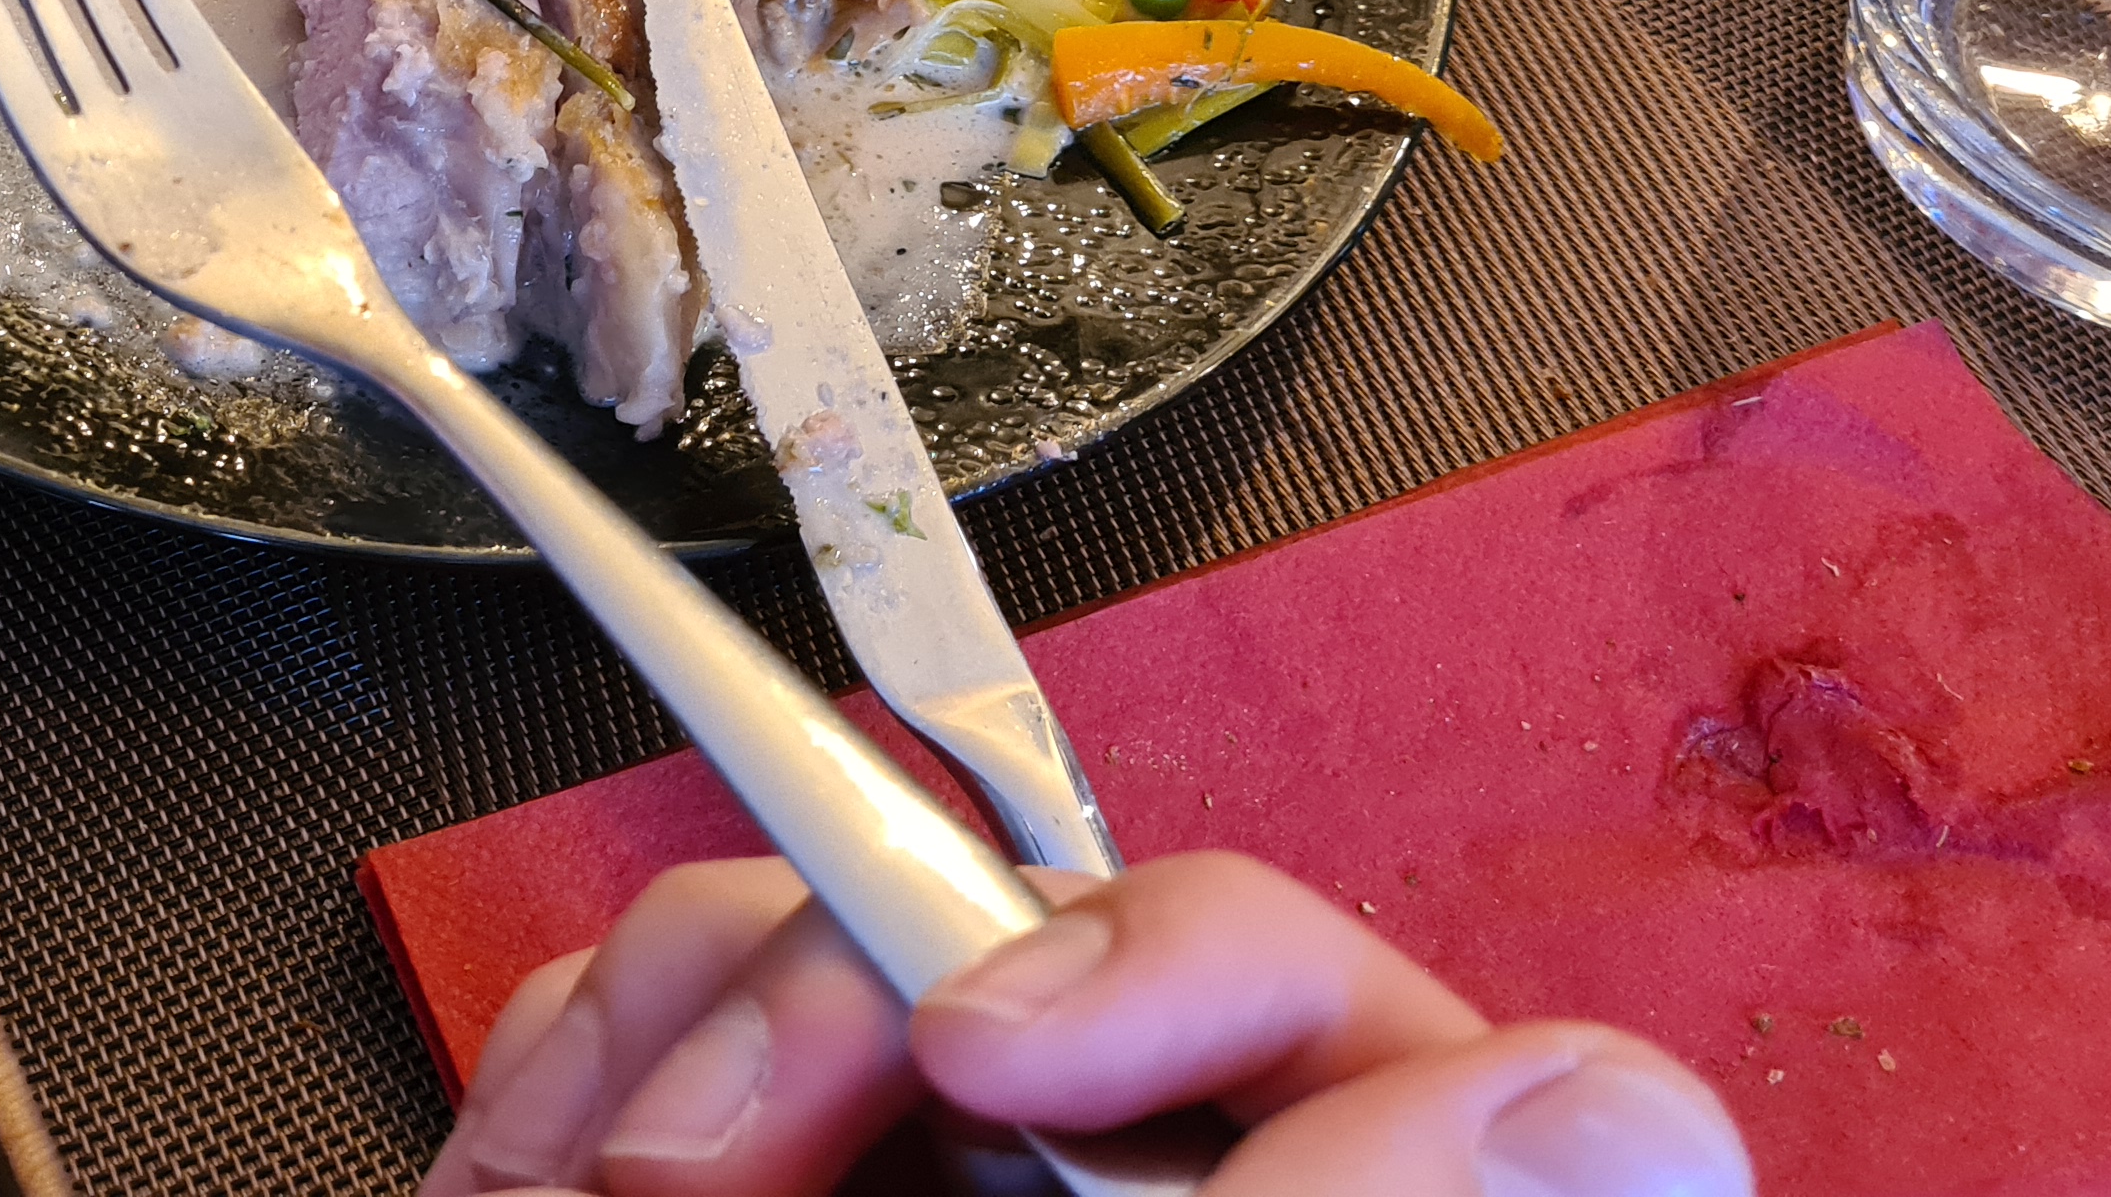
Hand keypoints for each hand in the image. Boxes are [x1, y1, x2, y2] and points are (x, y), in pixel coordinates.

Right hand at [420, 850, 1749, 1194]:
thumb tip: (1590, 1107)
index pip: (1387, 1037)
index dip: (1189, 972)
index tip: (980, 1053)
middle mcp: (1136, 1194)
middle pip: (1035, 939)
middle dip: (809, 994)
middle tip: (675, 1177)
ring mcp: (932, 1178)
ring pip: (804, 941)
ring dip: (647, 1037)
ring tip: (560, 1189)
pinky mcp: (759, 1168)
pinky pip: (643, 1033)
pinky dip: (554, 1080)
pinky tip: (519, 1174)